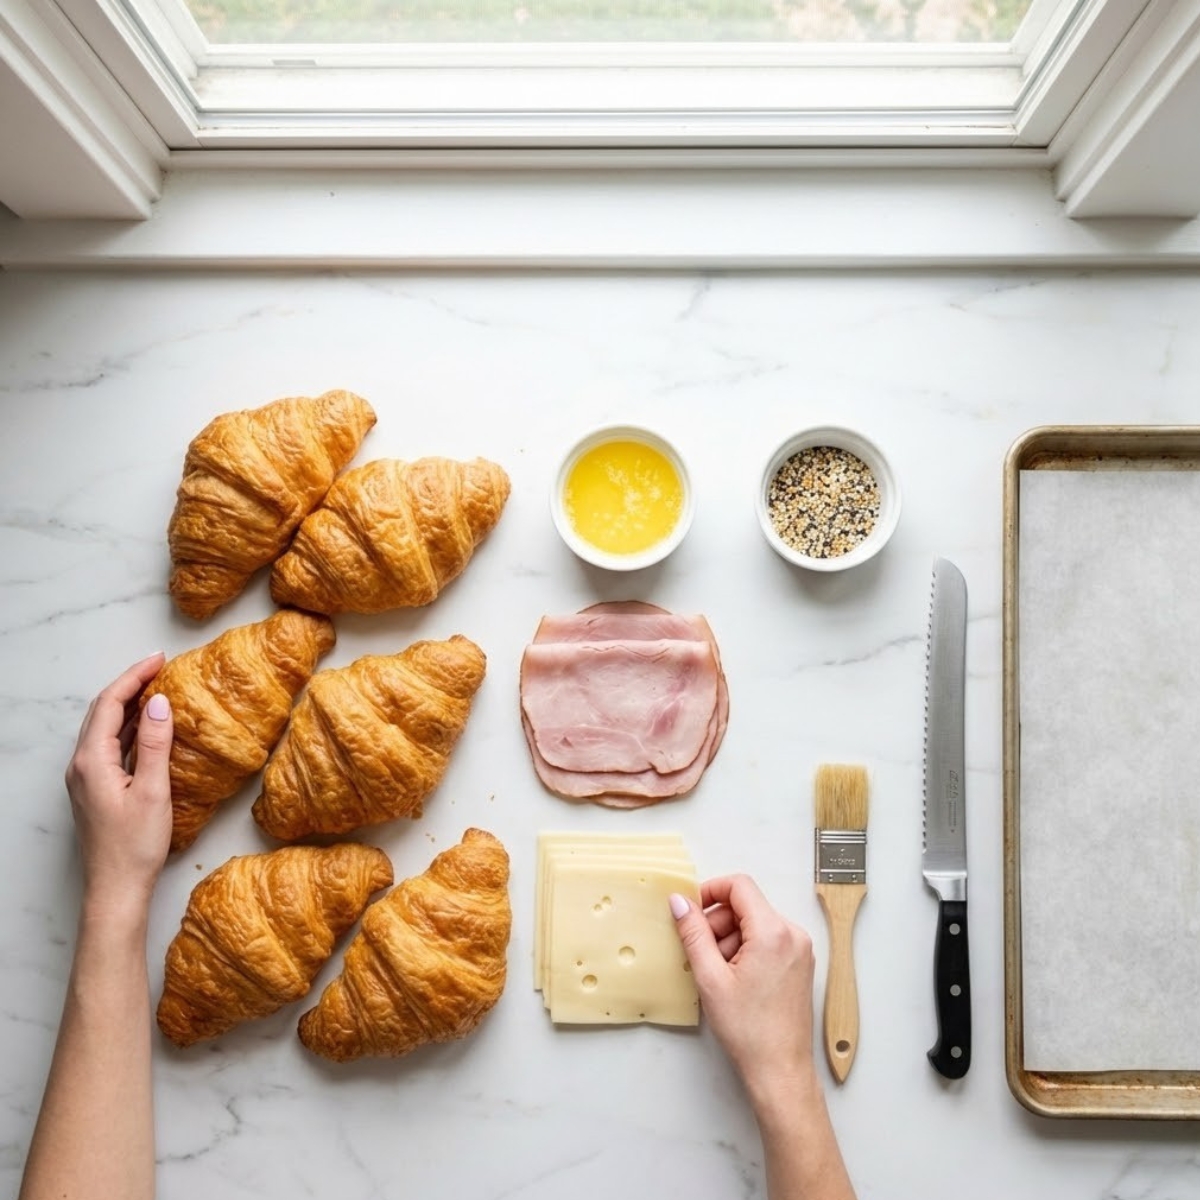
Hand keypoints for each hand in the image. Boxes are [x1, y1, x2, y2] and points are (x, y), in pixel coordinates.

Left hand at [65, 653, 173, 917]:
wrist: (116, 888)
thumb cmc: (135, 845)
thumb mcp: (154, 791)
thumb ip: (157, 744)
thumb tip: (161, 703)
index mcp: (91, 761)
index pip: (111, 704)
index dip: (134, 676)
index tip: (160, 659)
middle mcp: (81, 765)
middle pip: (102, 711)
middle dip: (130, 684)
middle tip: (160, 667)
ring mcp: (85, 777)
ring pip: (105, 727)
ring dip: (130, 704)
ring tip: (159, 689)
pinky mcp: (95, 788)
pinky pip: (109, 745)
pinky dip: (129, 727)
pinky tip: (149, 726)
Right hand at [671, 875, 817, 1108]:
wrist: (780, 1070)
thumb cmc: (749, 1031)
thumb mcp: (710, 977)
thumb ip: (693, 933)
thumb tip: (680, 902)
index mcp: (773, 932)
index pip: (739, 885)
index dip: (710, 891)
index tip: (691, 910)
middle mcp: (793, 934)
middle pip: (746, 905)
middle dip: (718, 922)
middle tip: (701, 952)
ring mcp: (800, 949)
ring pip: (755, 923)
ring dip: (730, 938)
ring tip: (718, 973)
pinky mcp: (799, 963)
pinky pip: (767, 939)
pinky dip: (746, 949)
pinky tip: (734, 978)